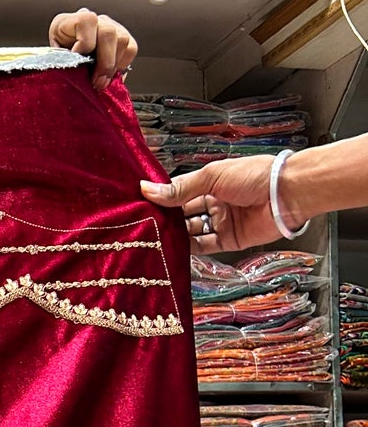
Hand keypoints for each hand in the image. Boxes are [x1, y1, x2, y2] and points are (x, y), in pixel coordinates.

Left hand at [48, 8, 138, 89]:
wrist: (61, 64)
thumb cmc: (56, 63)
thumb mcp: (53, 63)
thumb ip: (63, 65)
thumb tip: (76, 77)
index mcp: (68, 22)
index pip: (86, 22)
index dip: (84, 45)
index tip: (78, 65)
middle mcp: (91, 20)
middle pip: (108, 32)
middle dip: (104, 62)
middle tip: (97, 83)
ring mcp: (107, 26)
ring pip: (123, 39)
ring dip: (114, 66)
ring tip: (103, 82)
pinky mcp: (119, 36)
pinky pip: (131, 48)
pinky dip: (123, 64)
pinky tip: (111, 75)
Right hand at [140, 156, 290, 253]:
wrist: (287, 194)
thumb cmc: (253, 176)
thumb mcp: (212, 177)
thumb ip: (180, 189)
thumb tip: (147, 190)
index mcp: (210, 182)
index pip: (179, 192)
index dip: (162, 199)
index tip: (140, 207)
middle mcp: (214, 202)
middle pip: (183, 213)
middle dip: (166, 220)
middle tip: (144, 227)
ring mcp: (221, 222)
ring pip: (192, 231)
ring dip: (176, 235)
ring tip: (155, 240)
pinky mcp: (229, 241)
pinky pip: (205, 246)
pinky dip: (190, 249)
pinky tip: (175, 249)